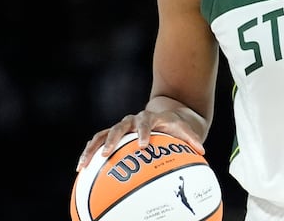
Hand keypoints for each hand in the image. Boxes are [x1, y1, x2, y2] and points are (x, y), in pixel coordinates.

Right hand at [75, 109, 205, 171]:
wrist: (163, 113)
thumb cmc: (174, 124)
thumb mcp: (184, 128)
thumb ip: (191, 137)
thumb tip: (202, 150)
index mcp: (149, 117)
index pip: (145, 122)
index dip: (143, 132)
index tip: (143, 145)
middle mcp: (132, 121)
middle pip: (119, 127)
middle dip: (113, 139)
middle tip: (107, 153)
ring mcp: (120, 127)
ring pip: (103, 135)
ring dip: (93, 149)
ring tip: (83, 165)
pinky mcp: (113, 135)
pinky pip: (98, 143)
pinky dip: (89, 153)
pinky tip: (81, 169)